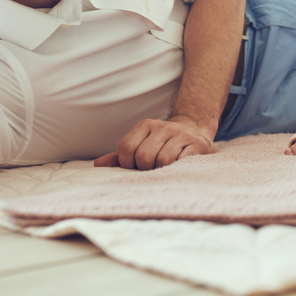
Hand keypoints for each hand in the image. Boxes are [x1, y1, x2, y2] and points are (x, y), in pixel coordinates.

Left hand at [94, 116, 215, 168]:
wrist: (195, 133)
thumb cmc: (162, 145)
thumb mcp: (141, 145)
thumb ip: (121, 156)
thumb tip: (98, 165)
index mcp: (146, 125)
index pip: (126, 147)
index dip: (128, 163)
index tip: (135, 167)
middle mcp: (163, 126)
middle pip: (144, 156)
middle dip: (146, 168)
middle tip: (152, 168)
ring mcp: (181, 134)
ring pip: (162, 160)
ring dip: (162, 170)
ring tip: (166, 167)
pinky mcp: (197, 144)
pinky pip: (180, 161)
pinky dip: (177, 168)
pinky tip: (179, 165)